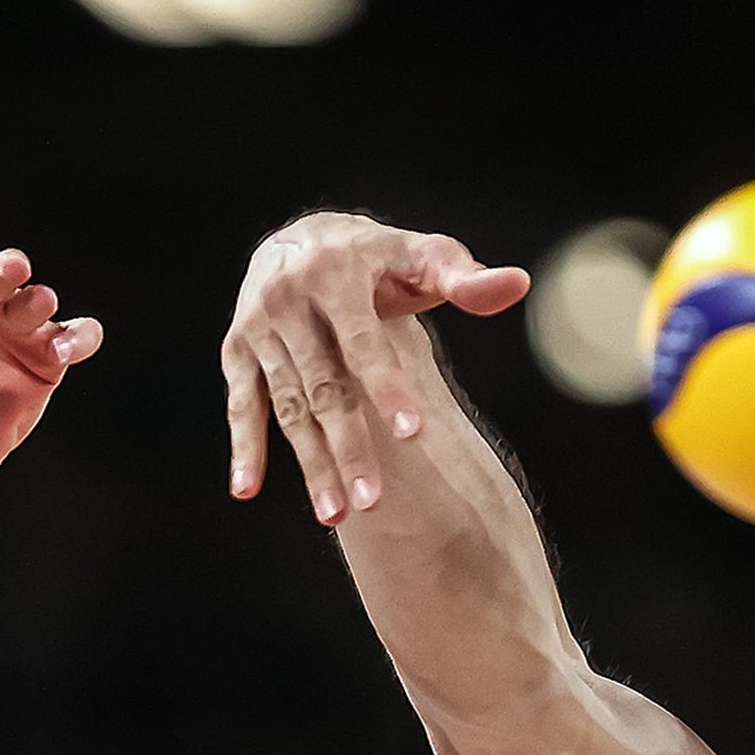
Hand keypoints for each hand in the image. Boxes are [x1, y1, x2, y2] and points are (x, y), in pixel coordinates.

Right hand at [221, 213, 529, 523]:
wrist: (302, 238)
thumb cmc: (379, 258)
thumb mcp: (421, 257)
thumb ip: (466, 278)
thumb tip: (518, 285)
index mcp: (335, 273)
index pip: (364, 343)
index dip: (388, 389)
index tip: (413, 434)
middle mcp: (287, 298)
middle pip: (323, 388)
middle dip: (348, 447)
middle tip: (373, 503)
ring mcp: (256, 327)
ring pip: (287, 407)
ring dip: (309, 463)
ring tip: (336, 516)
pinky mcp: (236, 349)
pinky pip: (241, 404)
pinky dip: (244, 447)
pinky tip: (247, 491)